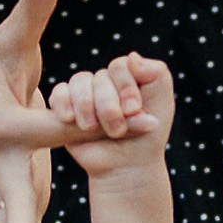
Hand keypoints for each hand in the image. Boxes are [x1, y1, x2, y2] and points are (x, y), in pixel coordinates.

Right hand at [48, 53, 176, 180]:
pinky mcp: (66, 107)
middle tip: (117, 129)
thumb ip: (155, 73)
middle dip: (109, 105)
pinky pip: (59, 93)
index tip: (134, 110)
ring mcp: (85, 93)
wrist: (128, 166)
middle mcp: (105, 81)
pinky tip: (70, 119)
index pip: (120, 66)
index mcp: (127, 75)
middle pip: (99, 77)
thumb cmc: (147, 135)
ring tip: (93, 128)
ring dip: (87, 107)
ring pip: (79, 82)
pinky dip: (63, 104)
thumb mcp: (162, 102)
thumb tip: (132, 57)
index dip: (126, 87)